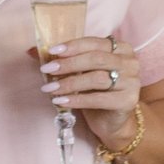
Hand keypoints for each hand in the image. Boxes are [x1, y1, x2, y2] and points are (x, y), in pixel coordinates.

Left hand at [37, 31, 140, 150]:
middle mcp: (130, 62)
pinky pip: (99, 98)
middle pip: (96, 59)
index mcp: (120, 48)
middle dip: (69, 64)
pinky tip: (61, 101)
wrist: (111, 121)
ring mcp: (132, 82)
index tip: (52, 51)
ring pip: (96, 79)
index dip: (73, 46)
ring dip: (69, 83)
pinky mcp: (128, 101)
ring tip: (50, 88)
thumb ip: (61, 59)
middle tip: (47, 69)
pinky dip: (77, 99)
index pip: (95, 42)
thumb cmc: (95, 92)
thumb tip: (30, 50)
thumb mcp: (79, 72)